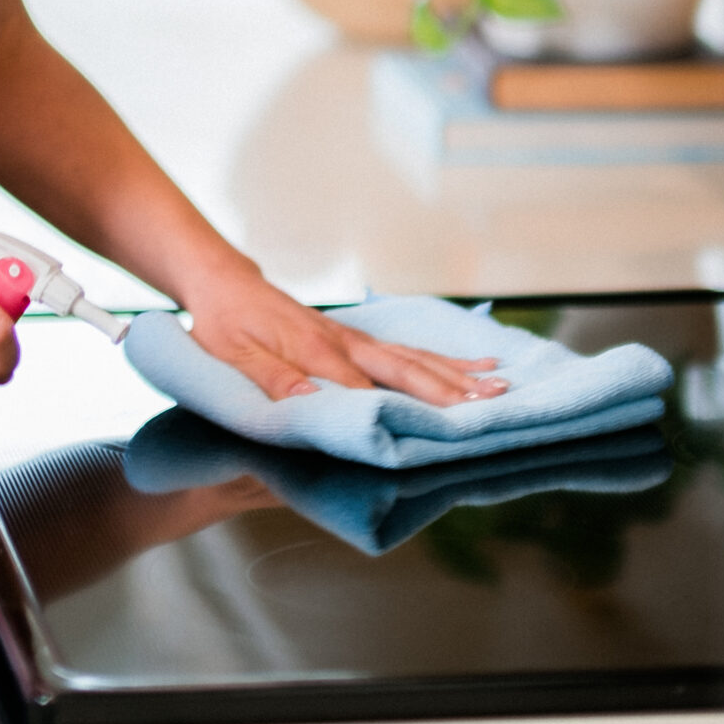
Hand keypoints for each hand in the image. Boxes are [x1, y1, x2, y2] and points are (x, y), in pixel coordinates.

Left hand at [181, 252, 506, 405]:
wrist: (223, 284)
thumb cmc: (224, 324)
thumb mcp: (232, 355)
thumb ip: (271, 378)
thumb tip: (310, 402)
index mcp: (316, 354)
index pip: (365, 394)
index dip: (397, 417)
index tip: (436, 439)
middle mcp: (345, 344)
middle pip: (405, 372)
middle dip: (449, 392)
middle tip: (492, 407)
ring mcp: (355, 339)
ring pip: (414, 359)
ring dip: (457, 376)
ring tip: (500, 388)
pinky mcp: (357, 338)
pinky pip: (406, 350)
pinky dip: (442, 358)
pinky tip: (474, 364)